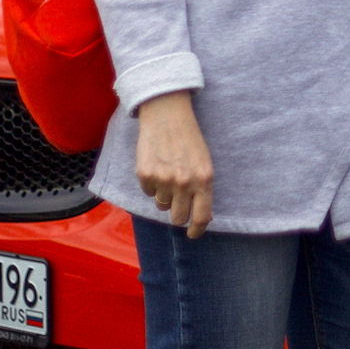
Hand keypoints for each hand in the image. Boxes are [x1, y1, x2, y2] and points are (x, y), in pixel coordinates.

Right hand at [136, 90, 213, 237]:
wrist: (167, 114)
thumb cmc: (189, 139)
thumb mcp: (204, 163)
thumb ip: (202, 188)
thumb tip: (200, 216)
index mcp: (204, 180)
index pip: (202, 217)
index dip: (197, 230)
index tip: (192, 234)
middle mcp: (184, 182)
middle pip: (178, 218)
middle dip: (177, 214)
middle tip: (177, 202)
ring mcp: (163, 179)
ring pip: (161, 204)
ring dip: (163, 194)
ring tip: (167, 172)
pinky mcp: (145, 174)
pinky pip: (147, 191)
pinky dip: (151, 183)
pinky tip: (156, 165)